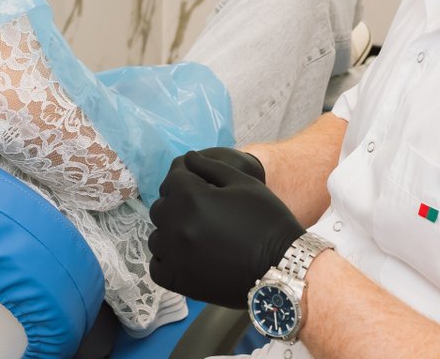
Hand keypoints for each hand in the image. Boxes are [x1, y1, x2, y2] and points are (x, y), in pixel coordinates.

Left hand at [147, 151, 303, 308]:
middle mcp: (175, 225)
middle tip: (201, 211)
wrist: (282, 266)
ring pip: (157, 237)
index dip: (187, 178)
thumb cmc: (266, 219)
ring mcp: (174, 255)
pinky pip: (157, 267)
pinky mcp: (178, 281)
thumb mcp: (243, 182)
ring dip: (171, 232)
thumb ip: (210, 166)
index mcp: (190, 197)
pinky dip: (166, 260)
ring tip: (195, 234)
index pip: (172, 178)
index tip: (201, 185)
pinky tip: (185, 256)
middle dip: (178, 203)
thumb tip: (187, 158)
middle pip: (161, 207)